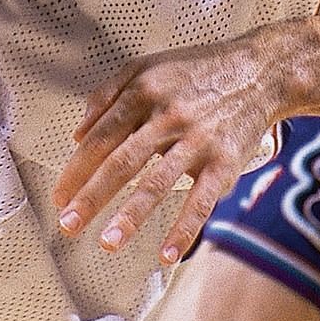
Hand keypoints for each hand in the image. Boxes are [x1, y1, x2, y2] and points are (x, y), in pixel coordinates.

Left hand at [55, 35, 279, 269]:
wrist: (260, 71)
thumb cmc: (198, 72)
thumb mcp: (147, 66)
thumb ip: (107, 94)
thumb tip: (77, 134)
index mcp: (143, 92)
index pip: (101, 136)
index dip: (77, 169)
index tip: (59, 196)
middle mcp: (167, 115)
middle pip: (122, 161)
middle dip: (92, 196)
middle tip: (68, 224)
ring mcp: (197, 139)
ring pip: (158, 182)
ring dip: (130, 216)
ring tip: (107, 242)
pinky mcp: (225, 161)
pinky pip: (201, 200)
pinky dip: (184, 228)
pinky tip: (166, 253)